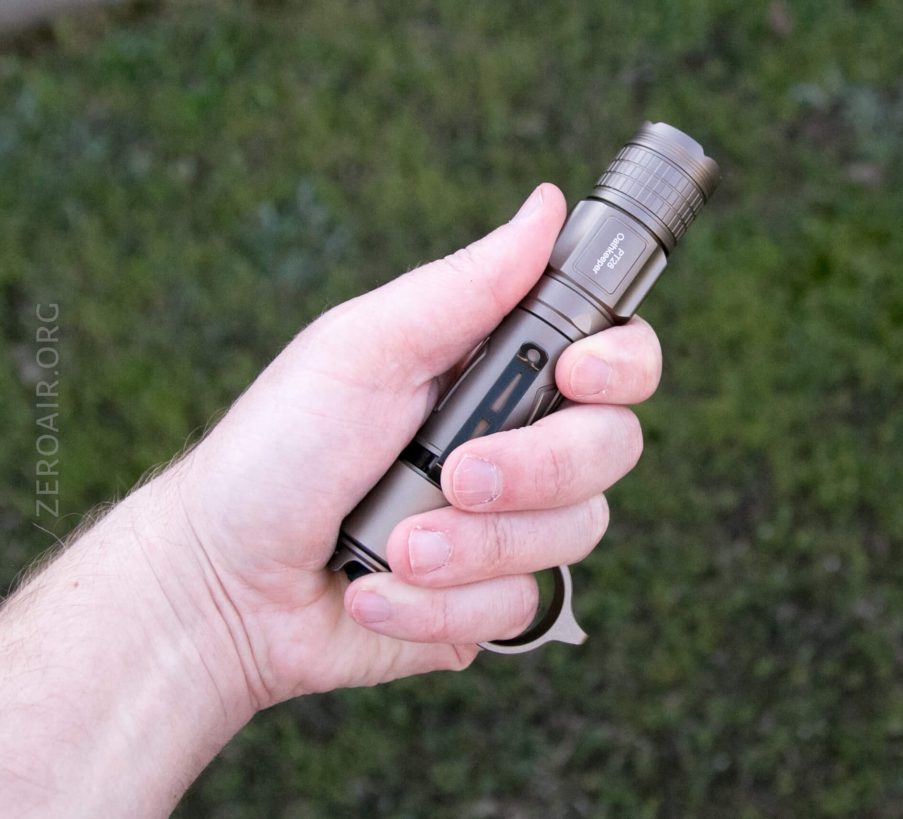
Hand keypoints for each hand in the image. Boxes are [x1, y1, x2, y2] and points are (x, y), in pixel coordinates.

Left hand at [164, 183, 661, 704]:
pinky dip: (439, 603)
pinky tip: (379, 588)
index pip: (615, 357)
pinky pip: (517, 606)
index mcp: (495, 372)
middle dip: (533, 469)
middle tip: (456, 475)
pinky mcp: (491, 599)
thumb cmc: (279, 450)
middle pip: (611, 447)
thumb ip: (464, 286)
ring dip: (470, 547)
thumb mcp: (363, 350)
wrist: (224, 583)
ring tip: (392, 543)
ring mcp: (510, 527)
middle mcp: (519, 445)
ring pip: (573, 533)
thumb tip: (544, 209)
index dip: (621, 364)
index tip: (576, 373)